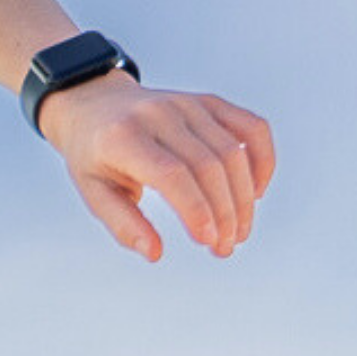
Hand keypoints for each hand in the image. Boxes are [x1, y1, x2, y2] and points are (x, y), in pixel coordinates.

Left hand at [41, 73, 275, 260]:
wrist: (97, 105)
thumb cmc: (95, 155)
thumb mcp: (94, 192)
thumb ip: (123, 224)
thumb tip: (154, 253)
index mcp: (123, 137)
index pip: (170, 173)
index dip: (195, 209)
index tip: (208, 241)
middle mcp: (159, 113)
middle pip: (208, 165)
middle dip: (224, 213)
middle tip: (225, 248)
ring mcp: (188, 103)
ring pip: (234, 151)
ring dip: (244, 198)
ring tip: (238, 233)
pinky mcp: (209, 102)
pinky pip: (252, 127)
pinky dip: (263, 161)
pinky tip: (256, 193)